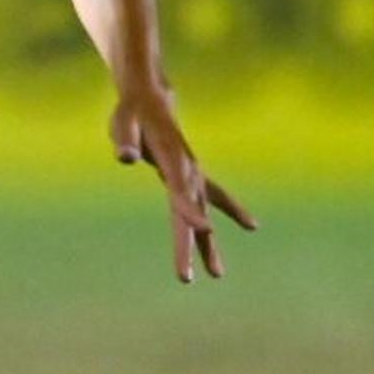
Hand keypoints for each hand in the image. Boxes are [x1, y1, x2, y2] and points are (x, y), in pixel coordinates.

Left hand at [110, 81, 252, 282]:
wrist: (151, 95)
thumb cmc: (132, 112)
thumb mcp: (122, 122)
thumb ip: (125, 140)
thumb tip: (125, 158)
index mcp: (172, 161)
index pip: (180, 192)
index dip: (189, 212)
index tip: (204, 231)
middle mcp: (187, 170)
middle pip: (190, 213)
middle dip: (191, 246)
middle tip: (191, 279)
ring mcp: (192, 173)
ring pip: (204, 212)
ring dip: (207, 244)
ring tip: (217, 274)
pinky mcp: (190, 174)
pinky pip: (213, 197)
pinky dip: (230, 209)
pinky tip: (251, 225)